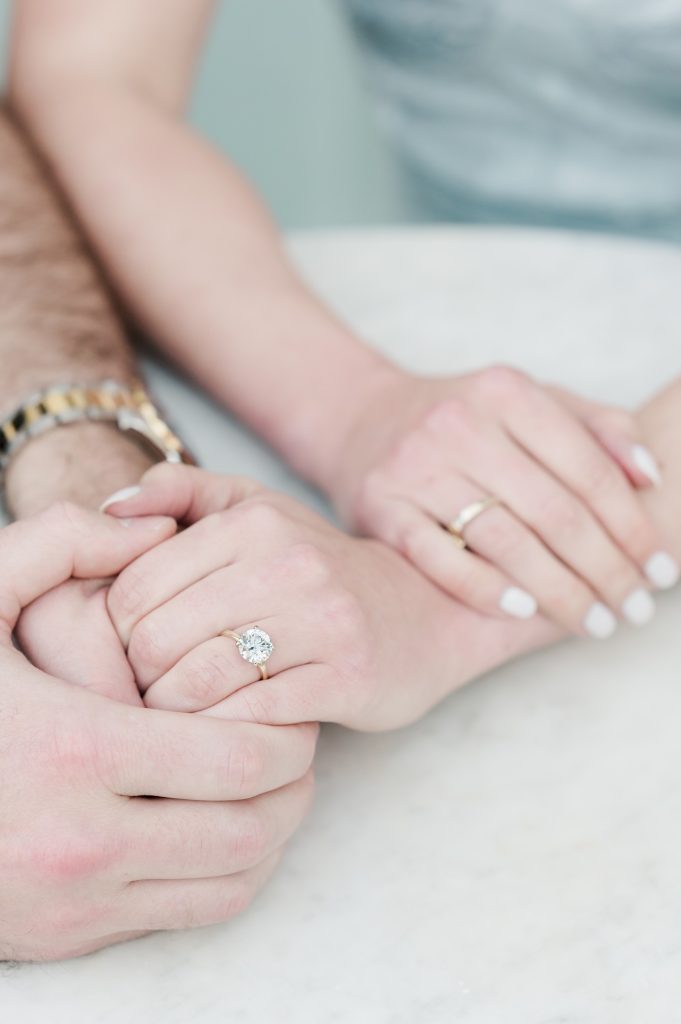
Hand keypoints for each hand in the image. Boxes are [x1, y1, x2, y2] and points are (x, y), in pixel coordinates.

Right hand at [0, 502, 315, 961]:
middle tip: (295, 743)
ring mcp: (76, 903)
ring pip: (229, 885)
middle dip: (293, 786)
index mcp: (74, 749)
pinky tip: (216, 822)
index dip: (288, 734)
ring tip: (267, 783)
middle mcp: (82, 842)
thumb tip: (154, 531)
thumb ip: (61, 541)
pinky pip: (187, 917)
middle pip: (249, 830)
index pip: (237, 760)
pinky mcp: (68, 937)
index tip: (292, 706)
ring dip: (269, 833)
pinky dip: (226, 874)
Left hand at [102, 465, 557, 731]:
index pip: (134, 588)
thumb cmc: (319, 568)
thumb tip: (109, 506)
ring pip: (197, 682)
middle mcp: (286, 563)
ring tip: (180, 714)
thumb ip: (182, 492)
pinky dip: (221, 732)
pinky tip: (223, 730)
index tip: (134, 651)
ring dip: (174, 712)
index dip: (116, 633)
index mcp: (251, 522)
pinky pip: (250, 718)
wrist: (424, 611)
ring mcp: (321, 621)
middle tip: (151, 691)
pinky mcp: (347, 677)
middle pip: (157, 639)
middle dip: (139, 678)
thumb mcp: (256, 510)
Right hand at [328, 365, 677, 636]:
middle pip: (553, 511)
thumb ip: (595, 427)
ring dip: (559, 590)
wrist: (363, 420)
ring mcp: (415, 465)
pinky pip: (438, 557)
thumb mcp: (528, 402)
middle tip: (634, 611)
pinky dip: (483, 588)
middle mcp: (459, 424)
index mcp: (506, 392)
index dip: (633, 526)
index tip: (661, 571)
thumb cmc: (464, 420)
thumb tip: (651, 475)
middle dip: (605, 570)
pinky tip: (523, 611)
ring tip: (593, 623)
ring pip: (503, 539)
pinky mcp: (381, 505)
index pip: (588, 469)